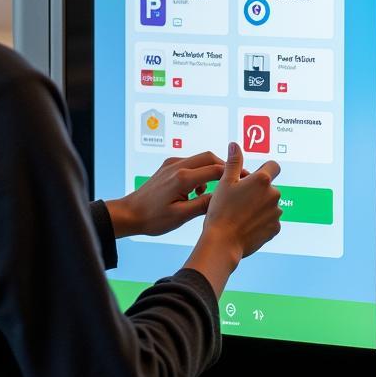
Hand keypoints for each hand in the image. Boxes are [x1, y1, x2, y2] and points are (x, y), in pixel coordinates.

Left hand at [105, 151, 224, 237]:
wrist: (129, 213)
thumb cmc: (153, 219)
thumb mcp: (182, 216)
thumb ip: (204, 204)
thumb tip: (225, 198)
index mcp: (182, 178)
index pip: (216, 169)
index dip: (233, 174)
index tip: (246, 180)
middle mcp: (177, 165)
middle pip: (210, 157)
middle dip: (225, 168)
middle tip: (236, 180)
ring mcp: (171, 164)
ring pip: (200, 159)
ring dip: (211, 170)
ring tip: (215, 191)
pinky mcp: (168, 166)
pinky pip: (190, 163)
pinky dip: (200, 172)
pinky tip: (198, 191)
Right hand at [183, 141, 281, 296]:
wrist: (223, 242)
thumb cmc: (221, 210)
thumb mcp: (224, 183)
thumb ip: (233, 162)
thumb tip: (235, 145)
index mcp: (262, 180)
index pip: (273, 166)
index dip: (264, 169)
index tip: (252, 178)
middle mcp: (274, 194)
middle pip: (269, 188)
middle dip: (258, 192)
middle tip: (238, 201)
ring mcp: (276, 213)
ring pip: (269, 205)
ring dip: (260, 207)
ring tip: (240, 215)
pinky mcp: (275, 229)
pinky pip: (270, 221)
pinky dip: (261, 222)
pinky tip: (246, 226)